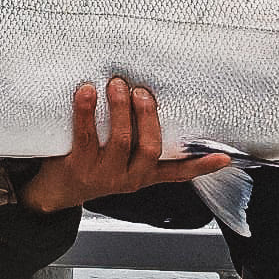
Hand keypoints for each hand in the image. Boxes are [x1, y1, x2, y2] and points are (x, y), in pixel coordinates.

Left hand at [20, 79, 231, 213]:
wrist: (53, 193)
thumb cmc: (89, 166)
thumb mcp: (120, 161)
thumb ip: (135, 140)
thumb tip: (146, 93)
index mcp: (143, 175)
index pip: (178, 173)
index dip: (201, 165)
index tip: (224, 157)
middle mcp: (128, 178)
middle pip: (149, 147)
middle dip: (148, 116)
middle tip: (142, 91)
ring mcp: (104, 175)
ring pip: (120, 140)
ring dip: (120, 109)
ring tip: (117, 84)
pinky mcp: (79, 168)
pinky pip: (86, 136)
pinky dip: (87, 110)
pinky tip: (86, 92)